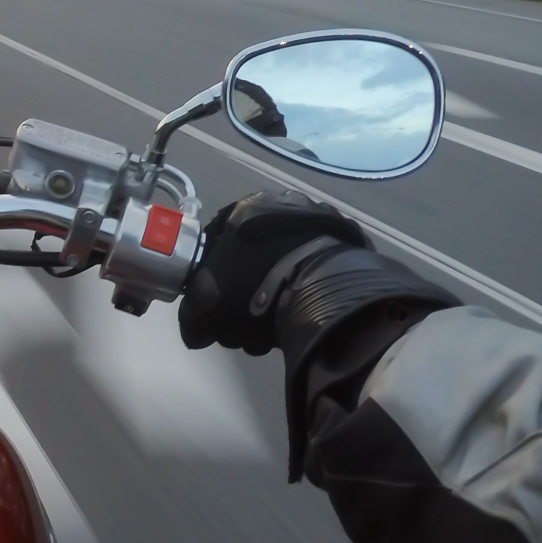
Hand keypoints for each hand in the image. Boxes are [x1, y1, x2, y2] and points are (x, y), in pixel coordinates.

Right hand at [180, 188, 367, 353]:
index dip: (208, 282)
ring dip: (272, 303)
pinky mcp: (350, 248)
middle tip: (243, 330)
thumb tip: (196, 332)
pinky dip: (304, 297)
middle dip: (242, 299)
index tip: (215, 310)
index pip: (214, 244)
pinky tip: (299, 322)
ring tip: (272, 335)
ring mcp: (321, 225)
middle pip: (250, 261)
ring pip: (282, 270)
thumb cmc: (254, 288)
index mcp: (244, 208)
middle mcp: (283, 207)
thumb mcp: (204, 306)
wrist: (324, 295)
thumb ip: (190, 317)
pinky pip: (314, 276)